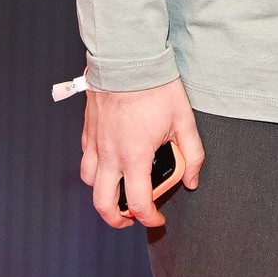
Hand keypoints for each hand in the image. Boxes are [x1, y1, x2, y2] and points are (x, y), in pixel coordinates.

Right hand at [81, 79, 204, 230]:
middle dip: (116, 219)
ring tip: (118, 191)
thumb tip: (191, 179)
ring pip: (89, 181)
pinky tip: (110, 161)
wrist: (128, 57)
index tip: (157, 219)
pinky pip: (85, 158)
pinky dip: (95, 169)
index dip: (149, 219)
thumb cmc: (156, 87)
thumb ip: (192, 154)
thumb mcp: (184, 121)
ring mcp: (95, 142)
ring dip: (102, 192)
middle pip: (102, 203)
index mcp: (134, 157)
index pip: (138, 203)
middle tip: (131, 218)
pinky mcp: (88, 129)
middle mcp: (110, 154)